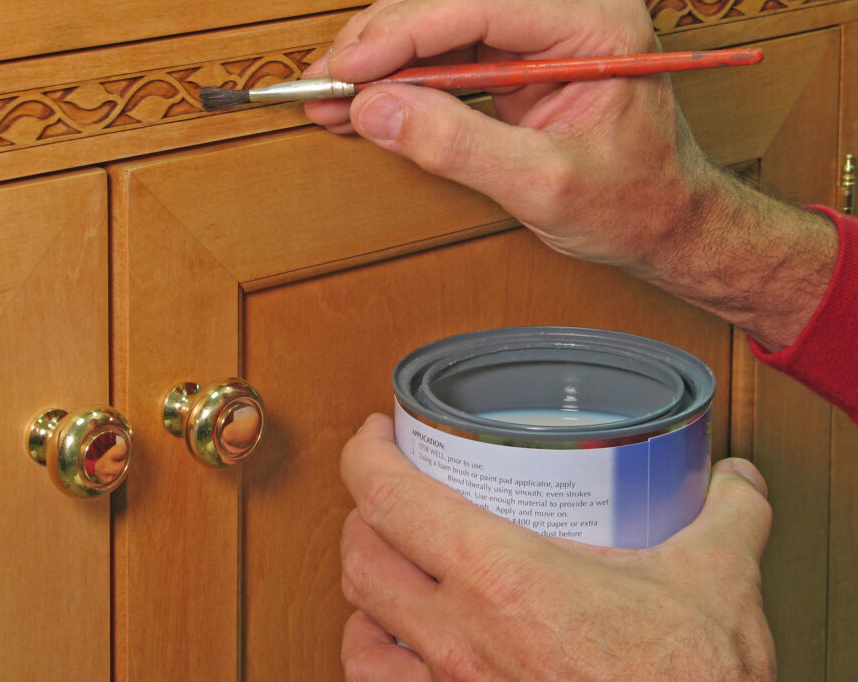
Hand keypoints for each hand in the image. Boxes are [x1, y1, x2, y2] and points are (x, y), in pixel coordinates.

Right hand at [305, 0, 836, 349]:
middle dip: (379, 39)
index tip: (344, 69)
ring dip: (385, 51)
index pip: (476, 1)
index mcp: (596, 22)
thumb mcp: (542, 186)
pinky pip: (454, 38)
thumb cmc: (632, 203)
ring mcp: (552, 18)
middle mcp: (575, 3)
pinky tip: (371, 95)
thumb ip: (457, 146)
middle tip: (324, 84)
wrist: (668, 217)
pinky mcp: (529, 43)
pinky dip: (407, 68)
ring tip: (335, 94)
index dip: (397, 32)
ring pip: (444, 9)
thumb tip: (377, 110)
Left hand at [339, 413, 775, 681]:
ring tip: (387, 569)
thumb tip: (738, 482)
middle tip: (390, 492)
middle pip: (359, 556)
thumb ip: (729, 516)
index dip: (366, 454)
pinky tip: (402, 648)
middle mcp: (458, 638)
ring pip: (357, 632)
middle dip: (362, 512)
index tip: (378, 436)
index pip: (389, 496)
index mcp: (501, 579)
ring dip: (363, 592)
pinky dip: (377, 659)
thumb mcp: (718, 584)